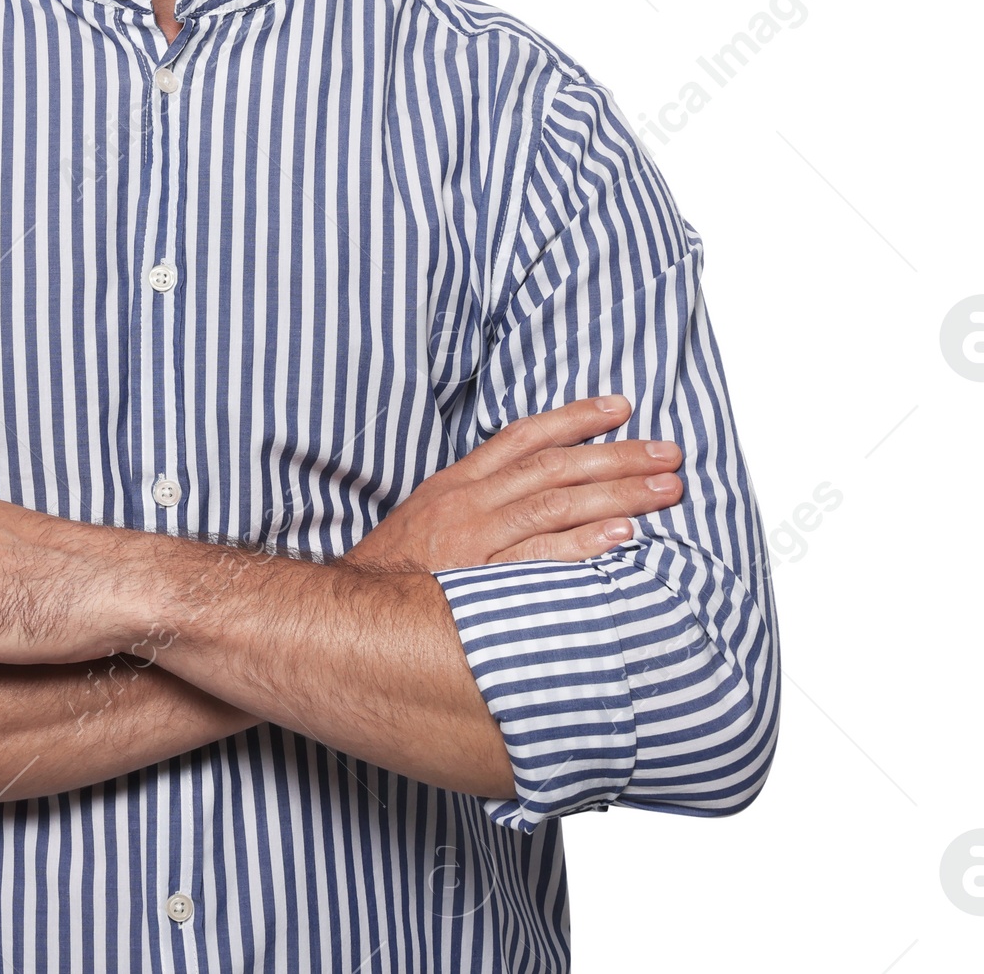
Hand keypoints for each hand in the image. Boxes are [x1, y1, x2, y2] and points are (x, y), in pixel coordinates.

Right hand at [343, 393, 682, 571]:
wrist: (353, 613)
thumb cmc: (397, 569)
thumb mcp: (429, 515)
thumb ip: (476, 496)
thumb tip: (530, 487)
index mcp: (458, 482)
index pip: (524, 436)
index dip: (576, 418)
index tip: (621, 407)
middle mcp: (471, 503)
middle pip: (555, 467)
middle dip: (618, 456)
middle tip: (669, 452)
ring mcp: (477, 541)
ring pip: (557, 504)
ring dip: (619, 494)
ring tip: (667, 489)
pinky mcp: (482, 582)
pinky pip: (541, 559)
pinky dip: (584, 545)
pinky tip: (623, 537)